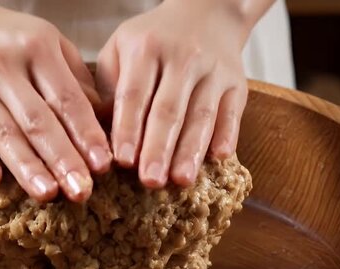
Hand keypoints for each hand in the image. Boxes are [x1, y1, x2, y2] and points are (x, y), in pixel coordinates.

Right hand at [0, 0, 111, 201]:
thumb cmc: (10, 40)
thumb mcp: (49, 43)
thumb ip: (76, 81)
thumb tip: (103, 125)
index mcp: (38, 50)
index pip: (67, 100)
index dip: (86, 134)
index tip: (103, 166)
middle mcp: (4, 67)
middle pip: (38, 120)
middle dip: (62, 159)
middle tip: (82, 191)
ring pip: (3, 132)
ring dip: (26, 166)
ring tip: (47, 193)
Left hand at [97, 0, 256, 187]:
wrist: (205, 13)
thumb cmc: (152, 40)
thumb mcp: (120, 48)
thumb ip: (109, 87)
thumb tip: (102, 134)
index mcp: (146, 48)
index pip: (134, 94)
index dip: (128, 129)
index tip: (121, 161)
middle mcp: (182, 57)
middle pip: (168, 109)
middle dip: (158, 148)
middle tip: (149, 181)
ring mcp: (213, 70)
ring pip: (201, 115)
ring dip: (190, 150)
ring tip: (180, 179)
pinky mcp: (236, 83)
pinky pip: (232, 112)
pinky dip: (227, 135)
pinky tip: (218, 158)